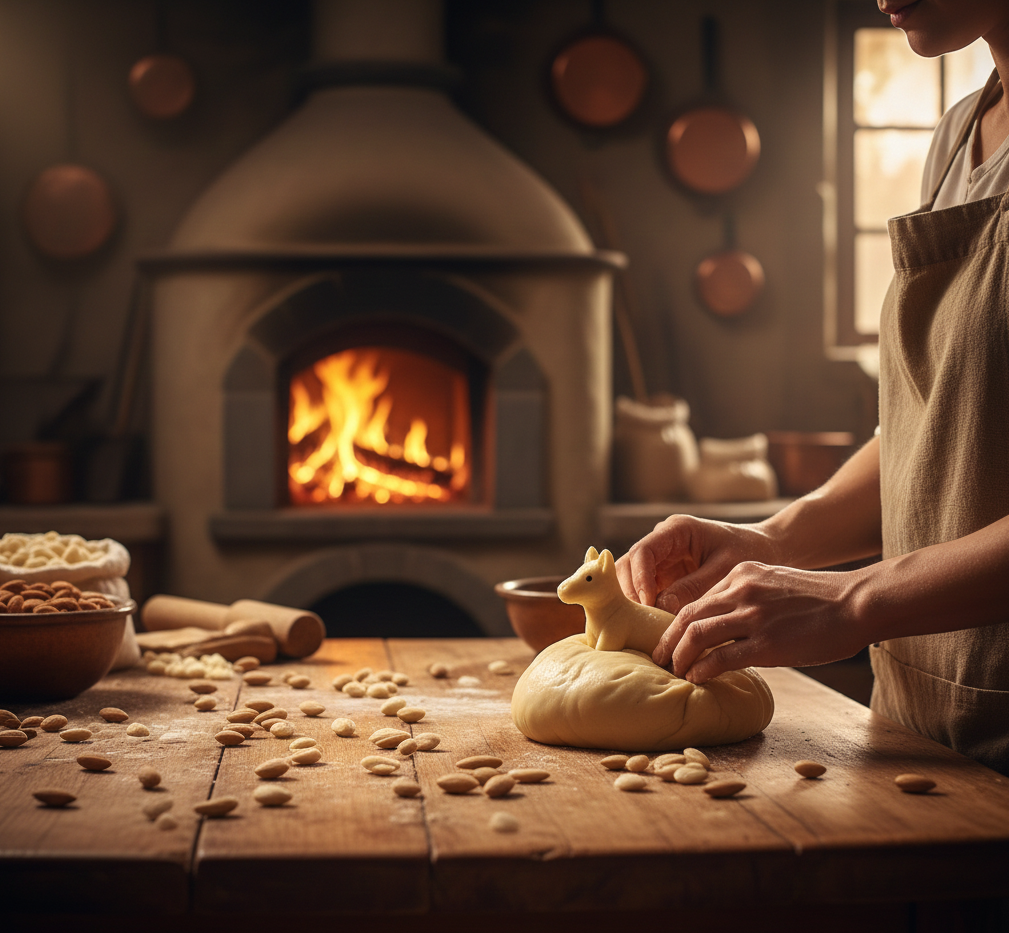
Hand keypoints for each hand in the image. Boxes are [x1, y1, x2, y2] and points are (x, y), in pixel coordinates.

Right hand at [615, 514, 775, 612]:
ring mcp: (661, 560)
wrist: (768, 550)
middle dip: (631, 594)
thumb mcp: (725, 570)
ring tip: (647, 628)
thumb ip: (693, 587)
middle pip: (628, 567)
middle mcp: (662, 543)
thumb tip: (659, 609)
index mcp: (676, 531)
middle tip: (641, 622)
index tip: (648, 605)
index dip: (639, 580)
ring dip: (636, 604)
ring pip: (632, 581)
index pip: (642, 553)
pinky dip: (647, 610)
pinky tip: (657, 628)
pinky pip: (646, 593)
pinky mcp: (665, 577)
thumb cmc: (750, 552)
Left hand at [653, 561, 868, 682]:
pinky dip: (702, 669)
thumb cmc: (820, 600)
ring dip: (679, 656)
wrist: (857, 602)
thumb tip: (723, 627)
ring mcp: (752, 616)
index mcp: (741, 573)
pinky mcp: (766, 643)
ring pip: (696, 634)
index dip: (677, 622)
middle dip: (668, 639)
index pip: (696, 598)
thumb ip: (746, 598)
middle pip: (686, 615)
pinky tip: (697, 678)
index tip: (670, 638)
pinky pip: (721, 657)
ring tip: (674, 670)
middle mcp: (741, 590)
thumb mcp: (774, 584)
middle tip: (658, 657)